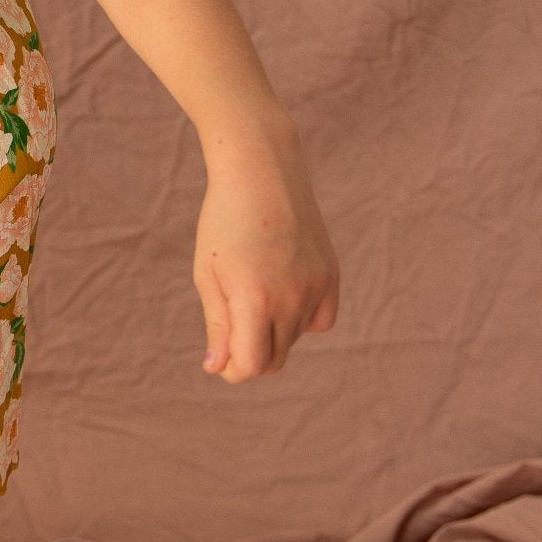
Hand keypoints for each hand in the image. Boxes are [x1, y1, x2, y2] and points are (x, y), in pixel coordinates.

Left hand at [193, 122, 339, 381]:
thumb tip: (218, 368)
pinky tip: (284, 292)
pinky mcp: (332, 277)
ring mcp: (316, 289)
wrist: (262, 173)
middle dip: (251, 356)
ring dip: (273, 331)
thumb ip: (218, 325)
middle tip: (231, 332)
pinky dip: (302, 319)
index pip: (251, 366)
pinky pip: (320, 321)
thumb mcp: (209, 275)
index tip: (219, 357)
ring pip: (294, 338)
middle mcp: (291, 300)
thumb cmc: (224, 222)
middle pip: (274, 360)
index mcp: (254, 301)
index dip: (231, 369)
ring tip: (253, 289)